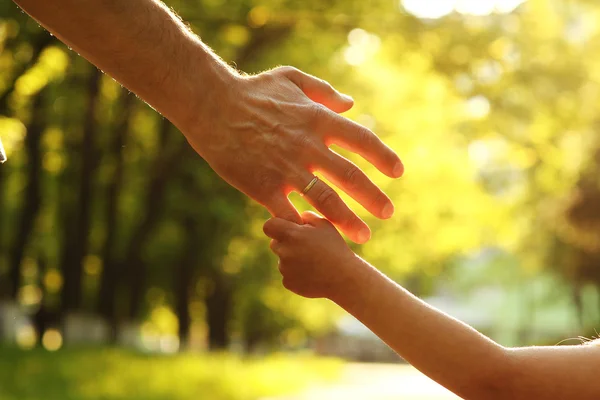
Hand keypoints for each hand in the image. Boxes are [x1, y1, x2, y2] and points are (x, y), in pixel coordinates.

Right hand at [185, 66, 402, 243]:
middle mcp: (307, 146)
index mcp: (317, 120)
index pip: (361, 140)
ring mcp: (286, 168)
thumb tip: (350, 105)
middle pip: (350, 176)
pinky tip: (314, 236)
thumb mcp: (290, 78)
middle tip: (388, 213)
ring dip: (347, 220)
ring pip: (325, 200)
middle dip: (372, 197)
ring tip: (363, 236)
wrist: (210, 105)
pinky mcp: (264, 186)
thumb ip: (323, 92)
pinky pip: (289, 212)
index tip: (397, 172)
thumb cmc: (251, 91)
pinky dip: (303, 226)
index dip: (382, 157)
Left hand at [263, 211, 356, 297]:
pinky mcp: (288, 283)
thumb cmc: (335, 247)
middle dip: (286, 243)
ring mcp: (285, 269)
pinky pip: (287, 274)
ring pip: (282, 260)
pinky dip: (297, 274)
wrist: (344, 277)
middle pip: (274, 243)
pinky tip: (313, 273)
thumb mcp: (325, 225)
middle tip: (305, 246)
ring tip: (314, 261)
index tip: (286, 229)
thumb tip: (297, 218)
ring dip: (293, 259)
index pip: (269, 226)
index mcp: (291, 234)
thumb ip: (307, 216)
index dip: (276, 226)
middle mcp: (284, 251)